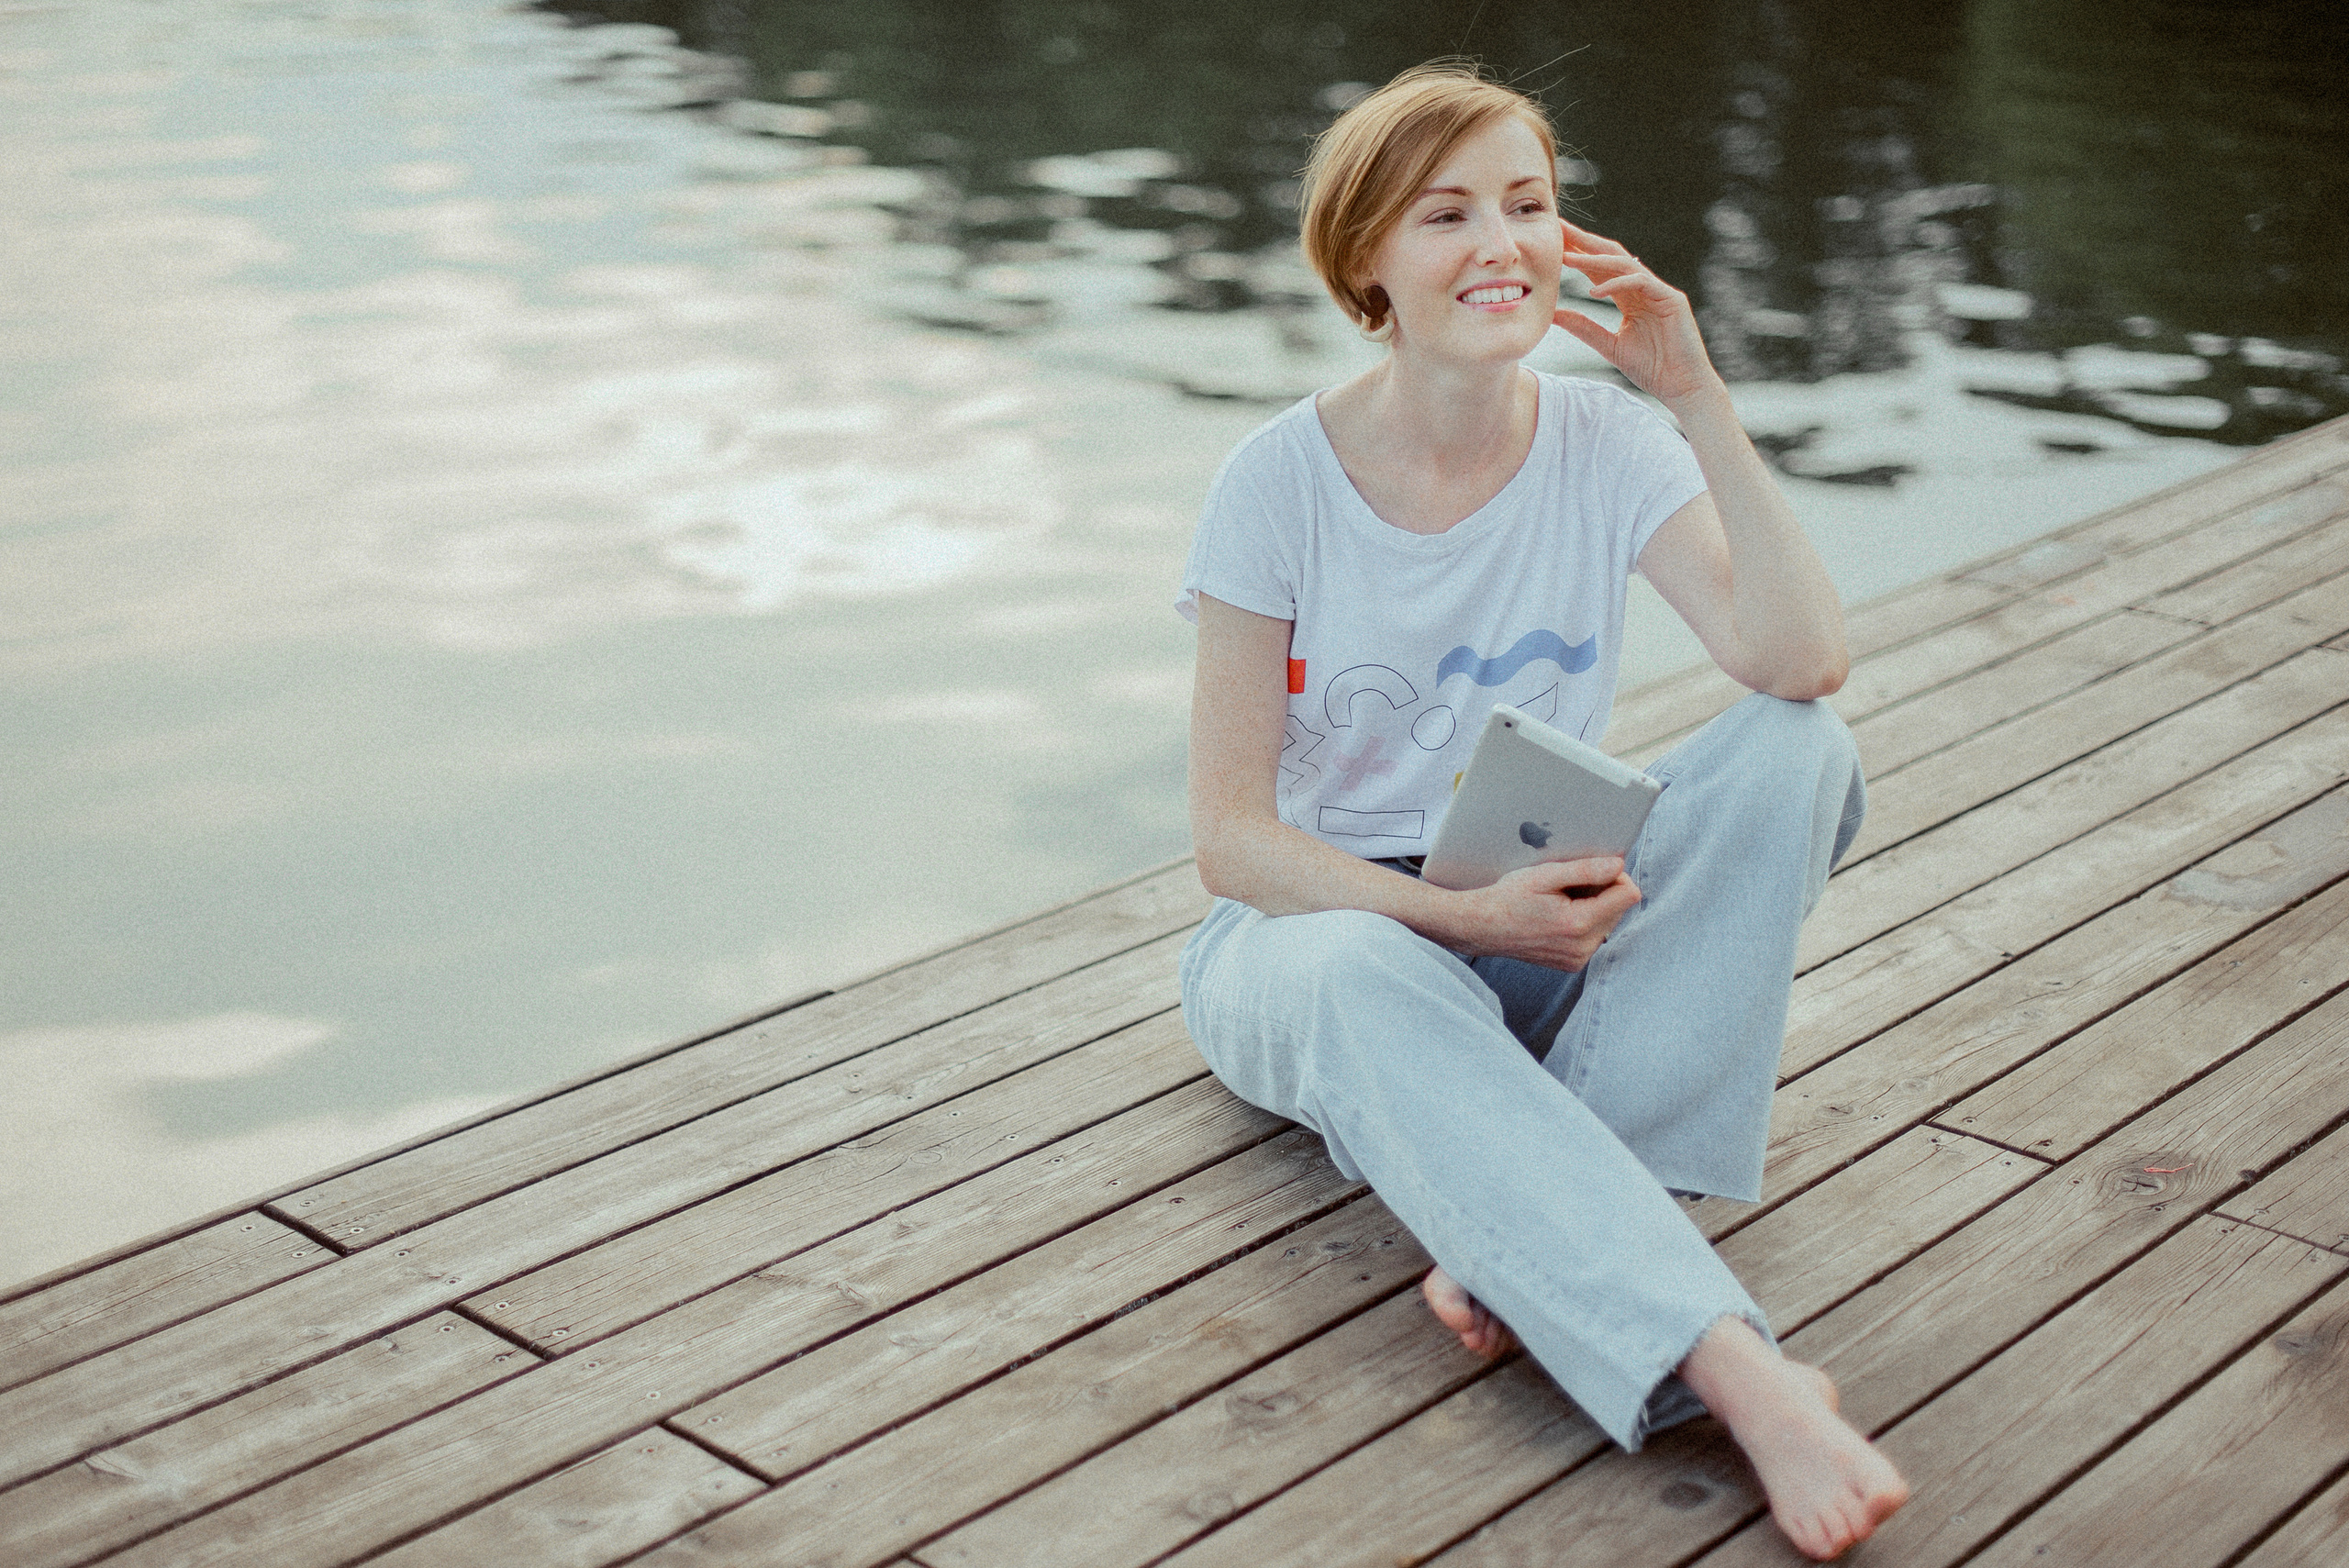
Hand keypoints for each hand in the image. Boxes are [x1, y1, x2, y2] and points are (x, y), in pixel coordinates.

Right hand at [1453, 856, 1639, 970]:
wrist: (1482, 927)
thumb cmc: (1509, 898)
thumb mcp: (1544, 875)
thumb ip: (1585, 870)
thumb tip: (1618, 865)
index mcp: (1579, 923)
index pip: (1629, 894)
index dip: (1617, 876)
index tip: (1595, 870)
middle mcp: (1583, 947)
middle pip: (1620, 909)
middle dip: (1603, 892)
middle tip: (1568, 886)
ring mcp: (1578, 959)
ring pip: (1608, 922)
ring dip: (1594, 907)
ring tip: (1560, 902)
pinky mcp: (1573, 964)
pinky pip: (1594, 936)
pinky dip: (1583, 923)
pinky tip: (1558, 917)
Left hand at [1553, 219, 1721, 406]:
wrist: (1683, 387)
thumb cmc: (1652, 369)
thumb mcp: (1609, 346)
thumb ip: (1584, 327)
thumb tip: (1552, 314)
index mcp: (1630, 297)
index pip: (1600, 268)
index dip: (1578, 253)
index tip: (1553, 243)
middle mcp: (1644, 288)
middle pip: (1611, 256)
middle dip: (1584, 242)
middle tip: (1559, 227)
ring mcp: (1659, 291)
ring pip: (1624, 264)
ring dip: (1594, 259)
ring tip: (1566, 258)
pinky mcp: (1672, 299)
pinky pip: (1641, 282)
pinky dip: (1617, 284)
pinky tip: (1594, 291)